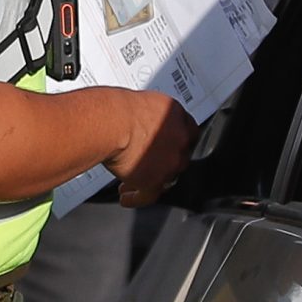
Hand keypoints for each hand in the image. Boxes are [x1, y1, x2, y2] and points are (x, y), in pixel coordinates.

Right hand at [105, 89, 193, 206]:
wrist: (113, 123)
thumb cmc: (118, 108)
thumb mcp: (143, 103)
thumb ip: (151, 116)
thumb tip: (143, 124)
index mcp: (177, 115)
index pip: (188, 131)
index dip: (176, 141)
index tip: (167, 145)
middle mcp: (180, 139)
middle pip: (179, 157)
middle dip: (164, 162)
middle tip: (149, 164)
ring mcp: (170, 162)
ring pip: (165, 178)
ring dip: (149, 181)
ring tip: (131, 183)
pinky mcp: (154, 181)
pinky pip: (148, 195)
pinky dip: (136, 198)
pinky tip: (126, 197)